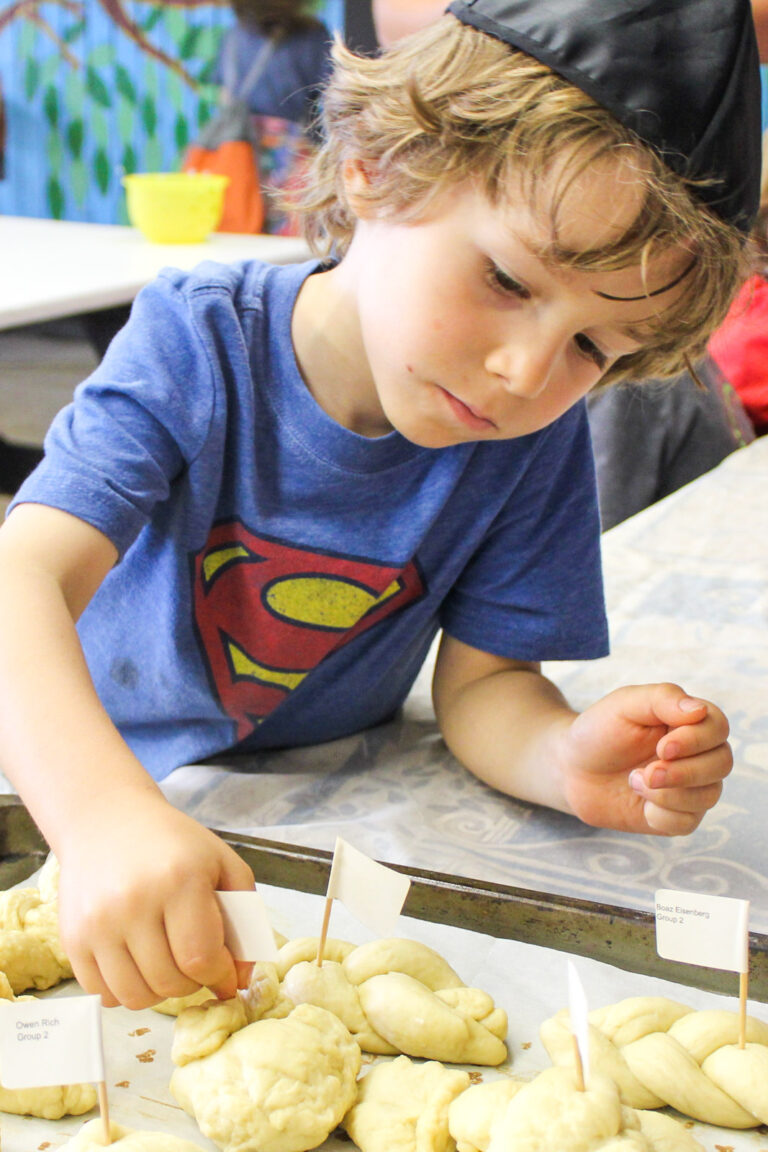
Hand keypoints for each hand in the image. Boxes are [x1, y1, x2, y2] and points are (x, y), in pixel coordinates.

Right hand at [55, 789, 254, 1008]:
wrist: (108, 820)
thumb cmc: (173, 843)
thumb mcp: (222, 863)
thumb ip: (244, 918)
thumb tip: (240, 979)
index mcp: (178, 880)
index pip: (200, 958)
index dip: (219, 975)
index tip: (225, 972)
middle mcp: (133, 903)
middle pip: (168, 982)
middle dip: (192, 983)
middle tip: (194, 963)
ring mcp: (98, 923)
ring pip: (134, 997)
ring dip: (159, 992)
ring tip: (167, 965)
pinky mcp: (73, 938)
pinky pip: (102, 993)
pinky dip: (124, 991)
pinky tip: (137, 965)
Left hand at [558, 684, 731, 835]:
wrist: (571, 768)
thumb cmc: (600, 731)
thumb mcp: (624, 704)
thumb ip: (661, 699)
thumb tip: (699, 710)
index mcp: (688, 722)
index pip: (718, 727)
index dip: (697, 740)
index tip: (662, 747)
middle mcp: (696, 754)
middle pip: (721, 763)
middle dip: (684, 772)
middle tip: (647, 772)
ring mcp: (689, 786)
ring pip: (709, 796)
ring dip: (669, 794)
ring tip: (635, 781)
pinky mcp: (675, 815)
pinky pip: (688, 823)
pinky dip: (662, 816)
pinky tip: (640, 802)